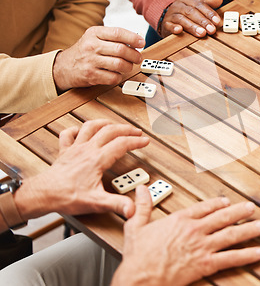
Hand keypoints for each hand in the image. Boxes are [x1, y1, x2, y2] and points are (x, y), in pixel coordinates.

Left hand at [16, 120, 149, 219]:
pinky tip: (81, 131)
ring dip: (105, 123)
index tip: (145, 141)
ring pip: (91, 127)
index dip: (136, 141)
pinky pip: (68, 134)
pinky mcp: (64, 151)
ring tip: (114, 124)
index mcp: (97, 159)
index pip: (122, 144)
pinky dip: (76, 129)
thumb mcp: (96, 203)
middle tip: (136, 132)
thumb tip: (133, 208)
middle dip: (126, 129)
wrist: (43, 195)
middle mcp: (87, 150)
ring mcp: (75, 148)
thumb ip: (116, 204)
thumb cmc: (66, 197)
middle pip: (110, 131)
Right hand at [53, 26, 144, 90]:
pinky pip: (113, 77)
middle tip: (138, 58)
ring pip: (119, 64)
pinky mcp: (91, 76)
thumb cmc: (85, 51)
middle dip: (134, 55)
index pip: (117, 33)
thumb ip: (112, 37)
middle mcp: (91, 46)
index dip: (133, 38)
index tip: (142, 42)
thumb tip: (136, 41)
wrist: (63, 67)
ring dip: (129, 66)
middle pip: (121, 50)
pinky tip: (116, 74)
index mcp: (94, 33)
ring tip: (128, 66)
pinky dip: (119, 76)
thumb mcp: (94, 38)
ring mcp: (90, 61)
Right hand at [113, 190, 259, 285]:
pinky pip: (230, 258)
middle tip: (252, 208)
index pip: (204, 207)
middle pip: (223, 217)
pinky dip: (246, 255)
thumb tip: (141, 190)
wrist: (139, 277)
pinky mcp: (205, 264)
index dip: (217, 204)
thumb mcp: (136, 226)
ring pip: (231, 235)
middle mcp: (194, 230)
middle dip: (240, 212)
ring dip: (248, 230)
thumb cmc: (138, 256)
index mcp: (179, 220)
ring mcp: (202, 247)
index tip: (226, 201)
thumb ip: (142, 206)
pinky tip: (258, 253)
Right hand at [160, 0, 222, 37]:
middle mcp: (179, 5)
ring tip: (202, 33)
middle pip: (192, 12)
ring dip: (192, 26)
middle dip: (203, 21)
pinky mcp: (165, 23)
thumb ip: (209, 3)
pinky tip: (179, 30)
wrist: (167, 15)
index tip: (217, 22)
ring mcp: (171, 14)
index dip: (209, 13)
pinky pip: (169, 25)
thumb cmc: (186, 11)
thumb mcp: (197, 5)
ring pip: (182, 19)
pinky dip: (174, 27)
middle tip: (212, 30)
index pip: (200, 5)